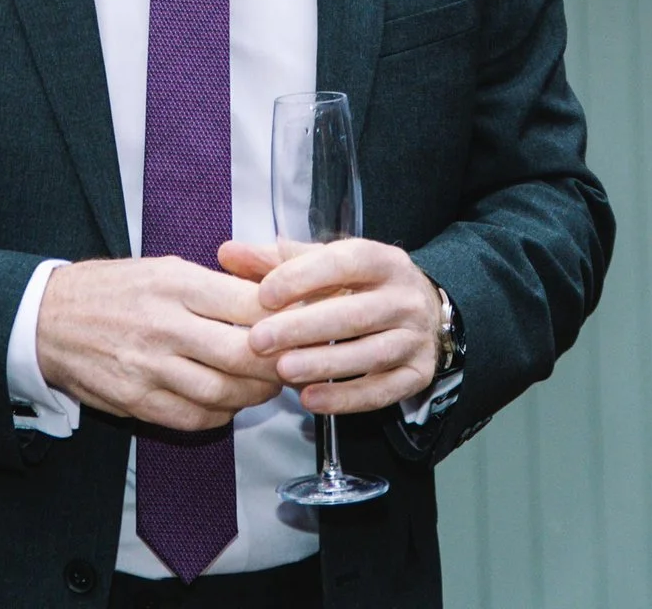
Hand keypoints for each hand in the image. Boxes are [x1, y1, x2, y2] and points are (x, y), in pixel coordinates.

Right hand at [35, 256, 281, 433]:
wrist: (47, 319)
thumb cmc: (112, 289)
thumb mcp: (164, 268)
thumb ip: (216, 286)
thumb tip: (272, 303)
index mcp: (174, 283)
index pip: (249, 305)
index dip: (284, 321)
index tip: (300, 325)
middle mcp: (163, 325)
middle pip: (243, 355)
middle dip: (278, 365)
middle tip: (292, 363)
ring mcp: (149, 368)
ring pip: (224, 392)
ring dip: (255, 394)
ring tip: (264, 384)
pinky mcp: (137, 401)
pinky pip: (195, 417)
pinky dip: (221, 413)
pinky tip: (227, 401)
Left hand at [221, 237, 442, 415]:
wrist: (423, 311)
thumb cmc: (361, 285)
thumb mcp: (326, 264)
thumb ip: (275, 260)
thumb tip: (228, 253)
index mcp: (382, 260)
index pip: (343, 262)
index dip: (302, 278)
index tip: (263, 295)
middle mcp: (405, 298)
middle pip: (354, 314)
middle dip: (303, 328)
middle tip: (258, 341)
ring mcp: (415, 338)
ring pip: (369, 354)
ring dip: (323, 364)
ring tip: (282, 371)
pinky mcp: (418, 374)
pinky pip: (382, 391)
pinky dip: (345, 398)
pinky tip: (310, 399)